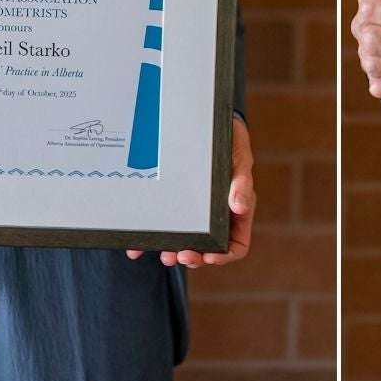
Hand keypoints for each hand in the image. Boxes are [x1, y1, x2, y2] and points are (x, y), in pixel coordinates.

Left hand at [126, 116, 253, 266]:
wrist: (205, 123)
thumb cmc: (229, 145)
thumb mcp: (239, 161)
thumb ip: (242, 183)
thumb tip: (239, 207)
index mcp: (235, 213)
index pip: (235, 244)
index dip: (224, 255)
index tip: (210, 256)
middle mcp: (214, 218)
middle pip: (208, 249)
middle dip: (194, 256)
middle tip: (181, 256)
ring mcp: (193, 214)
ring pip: (185, 242)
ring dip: (174, 252)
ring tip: (165, 254)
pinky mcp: (174, 206)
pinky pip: (164, 226)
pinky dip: (151, 240)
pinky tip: (138, 247)